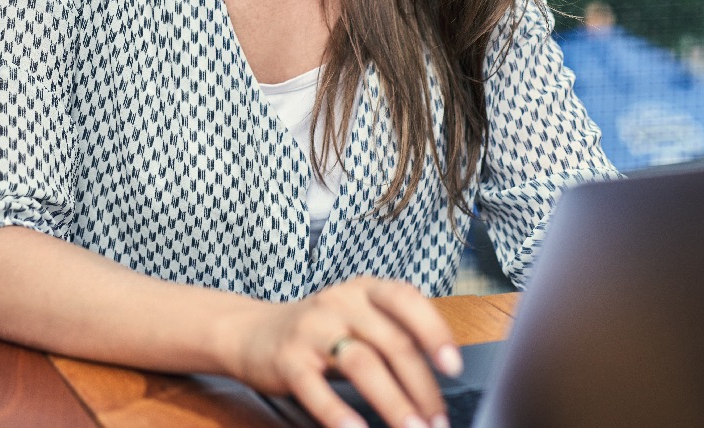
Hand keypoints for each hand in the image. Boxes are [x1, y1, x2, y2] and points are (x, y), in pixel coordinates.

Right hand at [222, 277, 462, 427]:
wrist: (248, 331)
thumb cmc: (317, 330)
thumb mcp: (356, 317)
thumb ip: (393, 334)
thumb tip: (440, 377)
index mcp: (363, 290)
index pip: (406, 300)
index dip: (434, 331)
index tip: (454, 367)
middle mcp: (339, 303)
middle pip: (392, 342)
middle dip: (422, 387)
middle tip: (439, 421)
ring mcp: (312, 330)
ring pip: (362, 364)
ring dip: (393, 403)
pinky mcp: (288, 360)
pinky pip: (317, 389)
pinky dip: (339, 413)